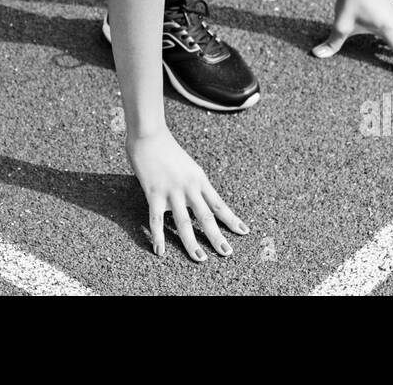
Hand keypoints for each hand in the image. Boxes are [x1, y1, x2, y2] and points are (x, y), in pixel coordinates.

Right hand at [126, 127, 247, 260]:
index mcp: (199, 179)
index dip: (232, 219)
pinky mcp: (153, 193)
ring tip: (201, 259)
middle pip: (206, 216)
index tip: (244, 232)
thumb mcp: (186, 164)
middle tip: (227, 253)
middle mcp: (189, 187)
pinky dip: (159, 237)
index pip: (219, 204)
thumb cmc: (165, 146)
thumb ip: (191, 181)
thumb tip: (196, 196)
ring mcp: (172, 191)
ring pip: (185, 223)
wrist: (148, 133)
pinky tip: (160, 252)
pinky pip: (156, 220)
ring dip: (192, 243)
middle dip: (217, 237)